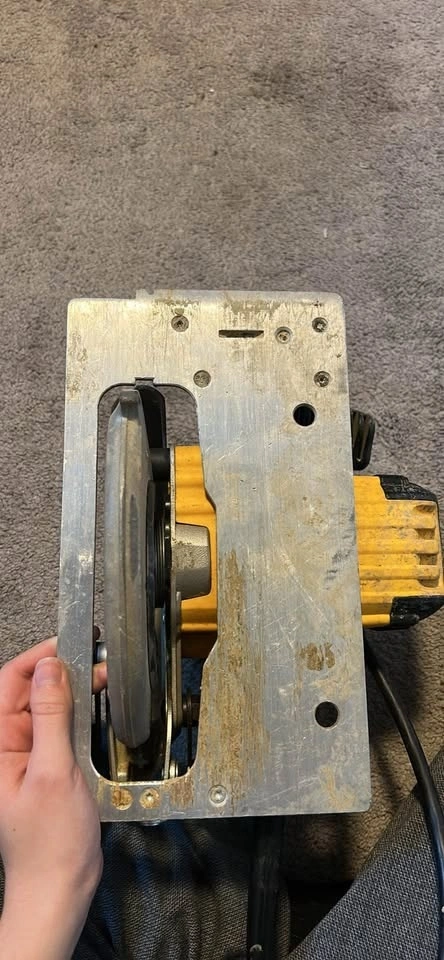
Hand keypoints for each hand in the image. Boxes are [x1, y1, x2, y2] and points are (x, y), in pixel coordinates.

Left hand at [0, 638, 106, 959]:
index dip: (39, 657)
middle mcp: (6, 747)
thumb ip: (52, 716)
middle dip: (62, 671)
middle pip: (29, 690)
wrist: (59, 887)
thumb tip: (50, 668)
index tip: (70, 643)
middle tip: (96, 662)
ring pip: (47, 707)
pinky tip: (96, 710)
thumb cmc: (50, 843)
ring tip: (101, 680)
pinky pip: (58, 728)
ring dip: (72, 691)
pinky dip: (77, 715)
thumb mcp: (53, 772)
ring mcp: (24, 756)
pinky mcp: (44, 766)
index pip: (9, 682)